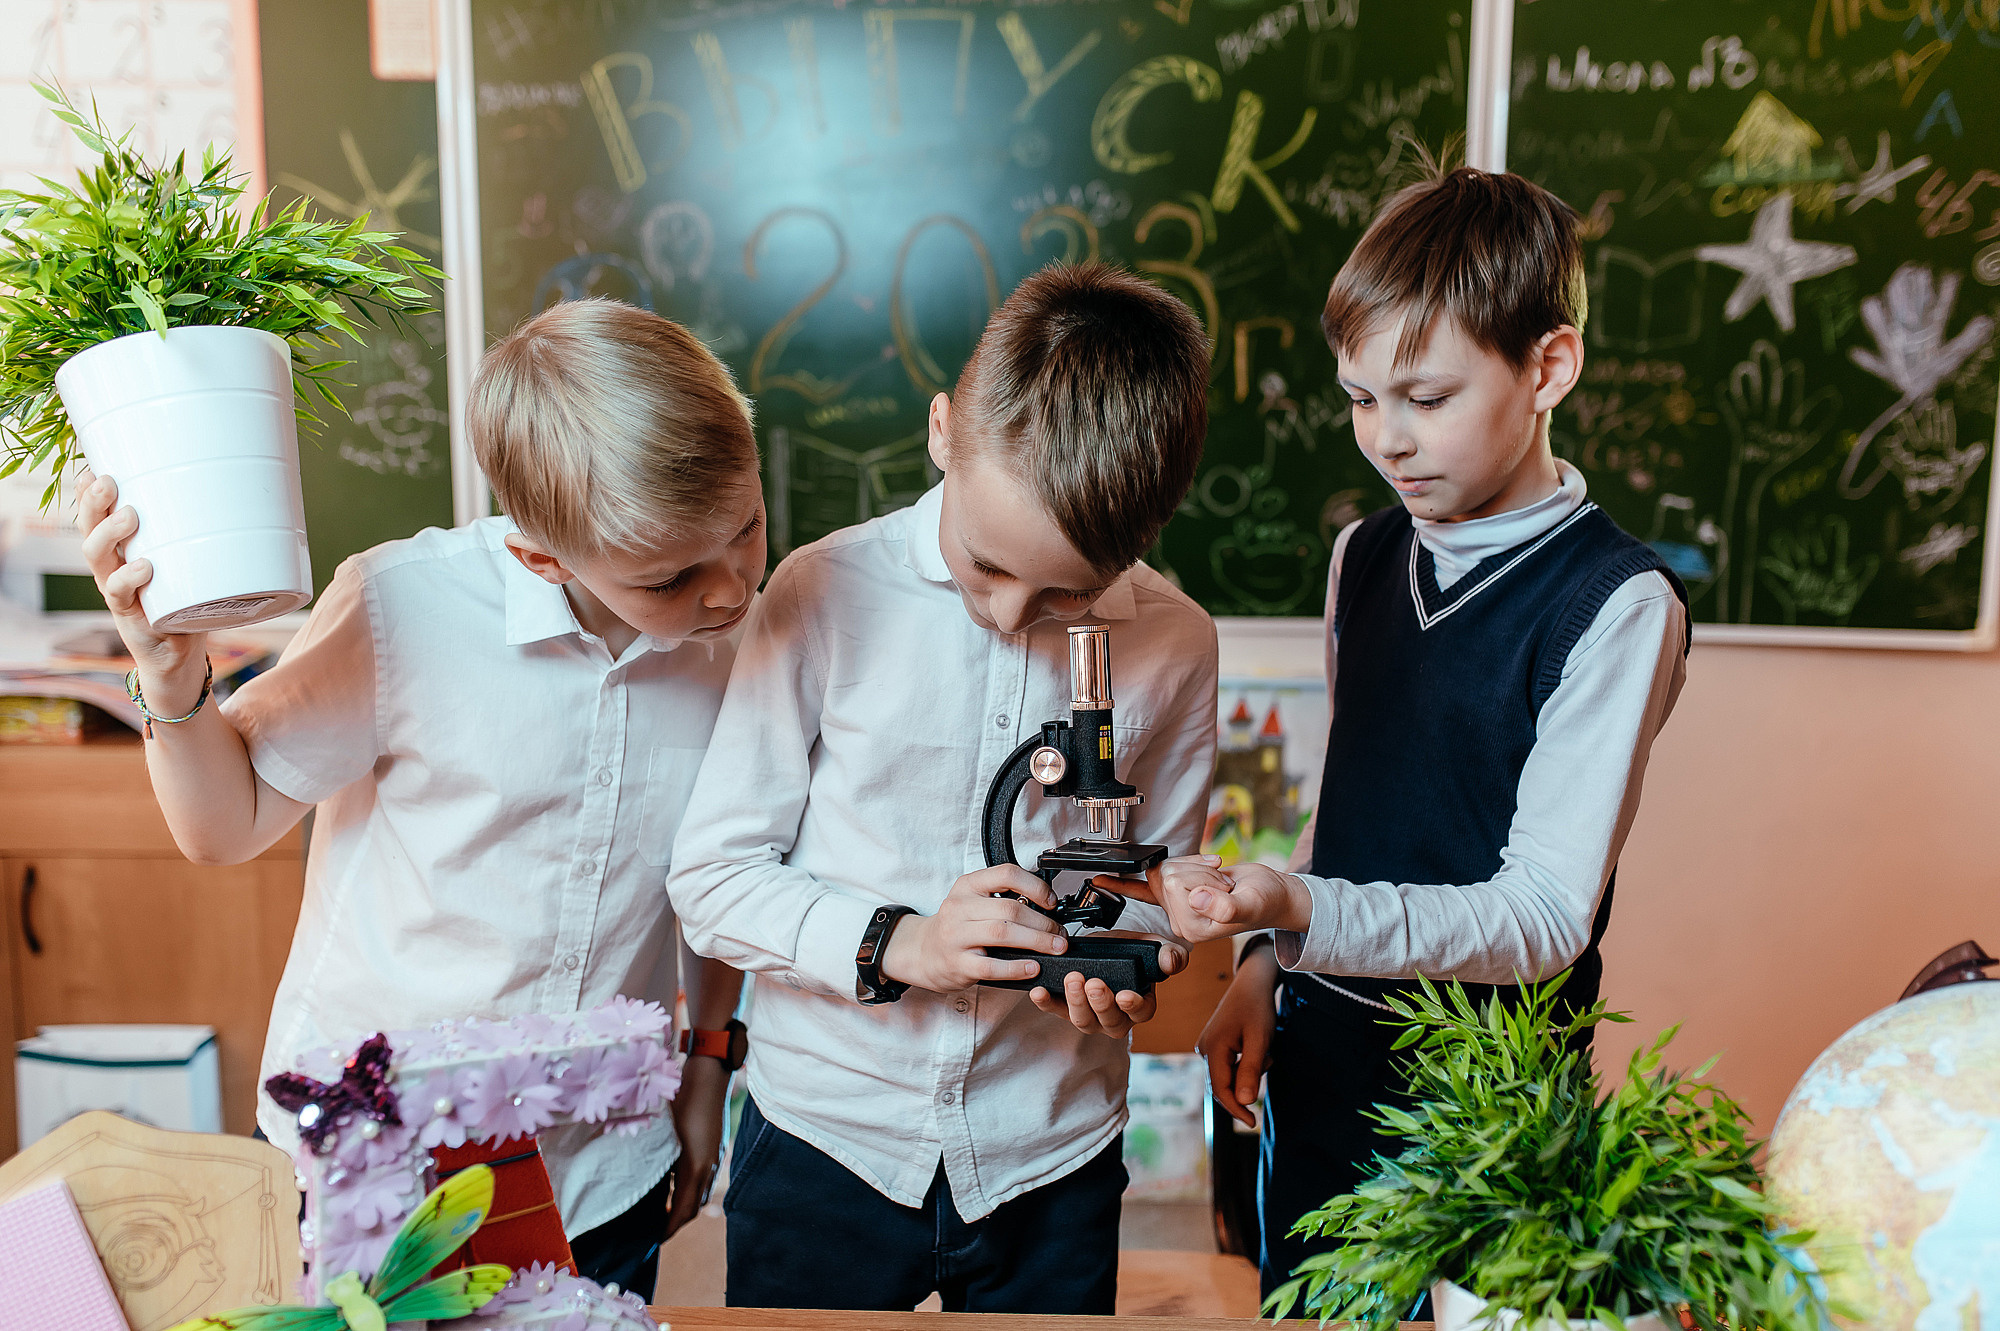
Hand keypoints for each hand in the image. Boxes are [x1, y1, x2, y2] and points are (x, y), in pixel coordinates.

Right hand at [76, 471, 208, 713]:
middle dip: (95, 505)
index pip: (97, 520)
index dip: (89, 495)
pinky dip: (131, 580)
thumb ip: (203, 541)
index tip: (94, 467)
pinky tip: (144, 567)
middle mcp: (113, 573)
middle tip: (111, 482)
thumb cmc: (189, 608)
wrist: (183, 663)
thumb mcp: (193, 569)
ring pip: (98, 561)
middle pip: (90, 533)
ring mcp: (120, 597)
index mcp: (123, 556)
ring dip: (109, 535)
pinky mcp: (134, 621)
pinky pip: (121, 598)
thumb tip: (246, 500)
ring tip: (130, 516)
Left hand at [664, 1052, 728, 1238]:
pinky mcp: (716, 1147)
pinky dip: (689, 1189)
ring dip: (683, 1205)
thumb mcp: (664, 1131)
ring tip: (661, 1211)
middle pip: (694, 1207)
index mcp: (694, 1166)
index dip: (668, 1229)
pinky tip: (673, 1183)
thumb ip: (655, 1159)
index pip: (682, 1211)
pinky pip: (703, 1178)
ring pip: (700, 1193)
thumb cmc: (682, 1098)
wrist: (709, 1074)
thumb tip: (639, 1182)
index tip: (652, 1240)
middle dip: (676, 1222)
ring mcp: (715, 1156)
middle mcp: (708, 1166)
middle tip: (654, 1230)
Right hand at [879, 864, 1066, 991]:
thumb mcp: (973, 901)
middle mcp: (959, 907)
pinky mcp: (957, 963)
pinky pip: (991, 965)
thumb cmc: (956, 927)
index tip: (1051, 902)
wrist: (922, 952)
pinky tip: (1032, 967)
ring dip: (1036, 941)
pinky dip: (1016, 967)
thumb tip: (1048, 906)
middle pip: (1010, 909)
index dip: (1035, 887)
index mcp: (967, 885)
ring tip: (1055, 947)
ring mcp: (955, 936)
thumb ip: (1002, 899)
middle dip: (1043, 922)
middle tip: (1060, 934)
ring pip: (1003, 934)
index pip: (1006, 874)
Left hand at [1028, 931, 1186, 1038]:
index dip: (1133, 1006)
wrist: (1108, 947)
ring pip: (1083, 1020)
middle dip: (1100, 1003)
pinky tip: (1038, 991)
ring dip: (1075, 1002)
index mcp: (1141, 1005)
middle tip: (1093, 983)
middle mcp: (1116, 1017)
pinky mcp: (1067, 1007)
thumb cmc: (1134, 952)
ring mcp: (1090, 1015)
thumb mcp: (1156, 947)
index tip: (1124, 996)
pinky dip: (1046, 1002)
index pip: (1140, 1012)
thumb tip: (1171, 961)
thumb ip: (1170, 954)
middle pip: (1109, 1020)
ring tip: (1072, 980)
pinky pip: (1056, 1010)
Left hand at [1101, 855, 1313, 942]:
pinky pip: (1143, 889)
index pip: (1175, 886)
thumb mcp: (1251, 903)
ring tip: (1217, 881)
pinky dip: (1122, 883)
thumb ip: (1227, 906)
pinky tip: (1102, 879)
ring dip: (1195, 866)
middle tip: (1221, 883)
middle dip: (1195, 870)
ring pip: (1165, 870)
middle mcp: (1181, 921)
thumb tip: (1197, 898)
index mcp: (1194, 929)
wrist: (1273, 896)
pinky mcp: (1176, 896)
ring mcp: (1177, 908)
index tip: (1222, 886)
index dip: (1198, 877)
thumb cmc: (1266, 901)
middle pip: (1166, 877)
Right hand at [1197, 944, 1278, 1126]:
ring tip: (1265, 1050)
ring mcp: (1208, 1047)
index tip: (1253, 1122)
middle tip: (1267, 1063)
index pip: (1220, 1089)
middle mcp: (1204, 1049)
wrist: (1252, 983)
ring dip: (1249, 1072)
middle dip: (1245, 1085)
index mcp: (1212, 1049)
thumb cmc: (1257, 1008)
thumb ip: (1251, 1070)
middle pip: (1222, 1085)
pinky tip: (1257, 1047)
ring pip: (1228, 1076)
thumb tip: (1244, 1102)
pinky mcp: (1215, 1045)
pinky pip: (1229, 1066)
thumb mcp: (1259, 1040)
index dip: (1236, 1109)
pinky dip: (1245, 1065)